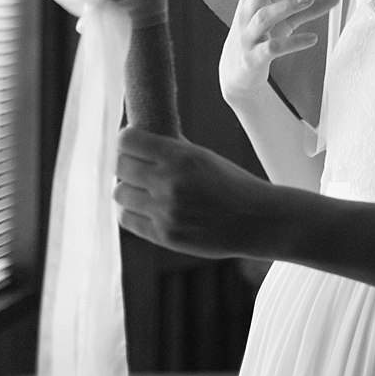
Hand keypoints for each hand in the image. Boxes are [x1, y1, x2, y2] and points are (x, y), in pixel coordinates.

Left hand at [115, 126, 280, 258]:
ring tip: (142, 189)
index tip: (131, 143)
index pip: (128, 141)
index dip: (126, 140)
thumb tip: (140, 142)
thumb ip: (171, 151)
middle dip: (126, 164)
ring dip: (128, 189)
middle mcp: (169, 183)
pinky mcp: (163, 235)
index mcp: (181, 157)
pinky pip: (127, 219)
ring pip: (119, 193)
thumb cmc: (232, 184)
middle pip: (120, 166)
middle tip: (136, 166)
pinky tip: (144, 207)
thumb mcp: (204, 157)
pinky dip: (131, 211)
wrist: (255, 220)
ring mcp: (164, 211)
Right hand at [220, 0, 339, 106]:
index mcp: (252, 1)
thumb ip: (309, 8)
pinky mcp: (254, 57)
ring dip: (286, 6)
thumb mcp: (284, 21)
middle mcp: (247, 14)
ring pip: (265, 17)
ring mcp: (248, 36)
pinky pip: (273, 48)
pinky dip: (293, 43)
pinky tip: (312, 39)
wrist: (236, 76)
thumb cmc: (260, 38)